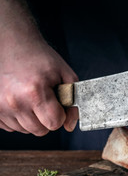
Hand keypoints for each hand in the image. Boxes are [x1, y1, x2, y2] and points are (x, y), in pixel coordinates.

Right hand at [0, 0, 77, 135]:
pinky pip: (12, 127)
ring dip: (33, 119)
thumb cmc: (40, 59)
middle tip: (46, 100)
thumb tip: (70, 126)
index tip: (58, 102)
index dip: (61, 114)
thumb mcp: (65, 75)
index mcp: (35, 92)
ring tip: (32, 98)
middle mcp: (15, 102)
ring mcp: (0, 106)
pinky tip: (21, 101)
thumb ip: (73, 101)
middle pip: (41, 130)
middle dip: (48, 119)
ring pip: (26, 130)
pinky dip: (19, 118)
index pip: (54, 123)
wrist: (12, 45)